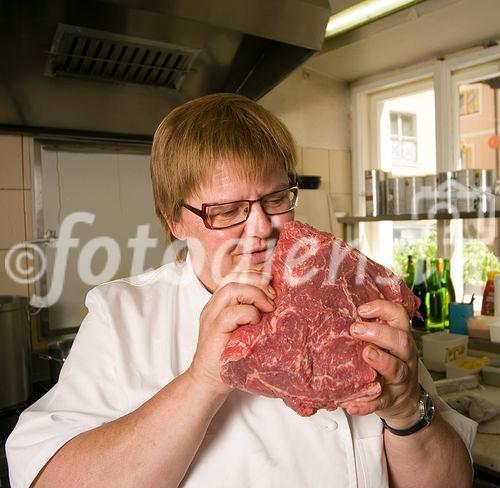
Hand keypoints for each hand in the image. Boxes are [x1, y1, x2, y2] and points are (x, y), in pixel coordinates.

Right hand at [187, 271, 275, 395]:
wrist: (208, 381)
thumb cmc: (230, 356)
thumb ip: (254, 313)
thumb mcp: (245, 329)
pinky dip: (248, 314)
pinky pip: (231, 313)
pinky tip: (256, 322)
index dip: (256, 275)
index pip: (236, 275)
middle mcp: (214, 305)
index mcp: (221, 302)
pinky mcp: (213, 331)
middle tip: (273, 297)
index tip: (273, 288)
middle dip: (258, 282)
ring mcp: (211, 317)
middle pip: (234, 277)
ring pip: (231, 289)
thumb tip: (279, 302)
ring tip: (268, 308)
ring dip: (255, 295)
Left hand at [342, 299, 421, 426]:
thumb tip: (340, 310)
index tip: (362, 310)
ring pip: (396, 369)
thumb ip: (371, 329)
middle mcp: (404, 356)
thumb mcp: (386, 344)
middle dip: (379, 333)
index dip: (383, 309)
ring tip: (366, 354)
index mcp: (400, 338)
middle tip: (356, 330)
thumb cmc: (389, 363)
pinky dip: (366, 404)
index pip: (400, 316)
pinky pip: (380, 402)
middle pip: (401, 340)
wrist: (406, 403)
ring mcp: (400, 379)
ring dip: (381, 360)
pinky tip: (351, 404)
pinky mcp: (390, 400)